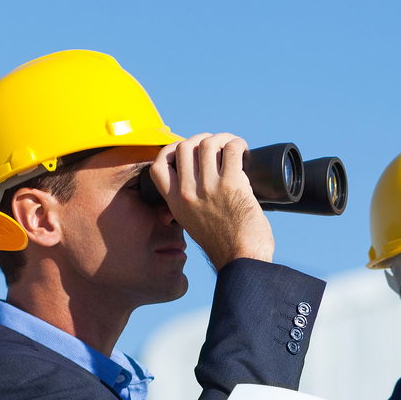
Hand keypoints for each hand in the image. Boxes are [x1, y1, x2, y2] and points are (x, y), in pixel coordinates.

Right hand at [151, 134, 275, 270]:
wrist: (242, 260)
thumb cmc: (225, 245)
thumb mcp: (193, 223)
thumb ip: (191, 202)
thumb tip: (202, 180)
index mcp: (176, 203)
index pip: (158, 166)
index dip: (170, 150)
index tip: (186, 149)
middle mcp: (188, 193)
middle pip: (184, 147)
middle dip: (201, 139)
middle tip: (216, 146)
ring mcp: (209, 188)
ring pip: (207, 144)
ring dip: (222, 138)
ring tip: (232, 145)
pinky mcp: (232, 185)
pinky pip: (231, 150)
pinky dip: (237, 144)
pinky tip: (242, 149)